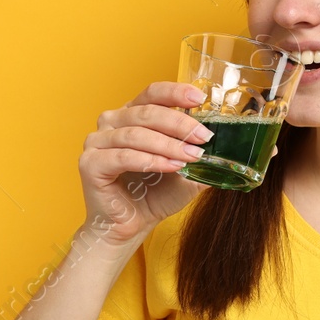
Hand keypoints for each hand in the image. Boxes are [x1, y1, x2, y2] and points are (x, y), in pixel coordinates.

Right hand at [78, 81, 210, 246]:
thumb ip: (199, 154)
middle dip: (180, 124)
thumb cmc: (153, 195)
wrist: (129, 226)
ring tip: (190, 157)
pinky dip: (149, 160)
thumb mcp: (185, 171)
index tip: (199, 98)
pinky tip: (170, 167)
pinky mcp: (90, 163)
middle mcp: (111, 122)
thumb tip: (229, 145)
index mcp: (131, 115)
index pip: (152, 93)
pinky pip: (123, 156)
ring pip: (136, 134)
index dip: (175, 92)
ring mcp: (96, 141)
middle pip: (147, 112)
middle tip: (204, 137)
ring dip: (168, 145)